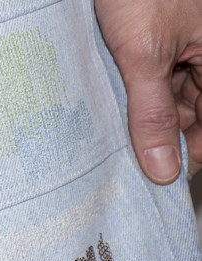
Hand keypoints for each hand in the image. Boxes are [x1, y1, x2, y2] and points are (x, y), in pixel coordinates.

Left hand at [95, 0, 201, 183]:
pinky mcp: (155, 42)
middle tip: (128, 161)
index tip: (158, 175)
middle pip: (192, 112)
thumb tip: (163, 168)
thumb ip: (151, 113)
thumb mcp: (143, 55)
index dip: (190, 150)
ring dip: (143, 116)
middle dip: (162, 134)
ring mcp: (182, 48)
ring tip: (113, 134)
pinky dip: (133, 94)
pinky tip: (111, 106)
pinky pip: (151, 79)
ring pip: (169, 98)